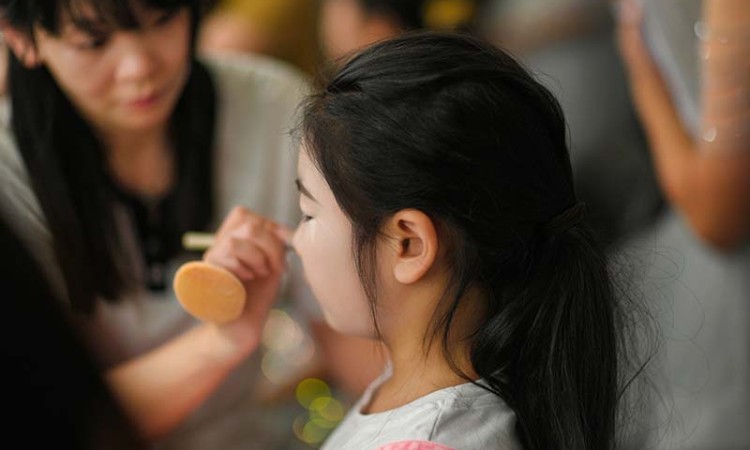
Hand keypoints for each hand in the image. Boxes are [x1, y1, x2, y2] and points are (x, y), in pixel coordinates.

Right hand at [203, 206, 288, 338]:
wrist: (243, 326)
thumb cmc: (258, 296)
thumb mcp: (272, 264)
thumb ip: (276, 244)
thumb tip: (286, 231)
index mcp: (235, 239)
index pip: (245, 215)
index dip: (270, 227)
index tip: (284, 249)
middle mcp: (219, 244)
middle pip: (246, 223)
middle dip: (270, 245)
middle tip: (276, 267)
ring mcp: (210, 257)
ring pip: (234, 240)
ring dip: (256, 257)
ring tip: (261, 274)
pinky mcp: (205, 272)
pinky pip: (224, 256)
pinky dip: (243, 267)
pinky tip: (248, 280)